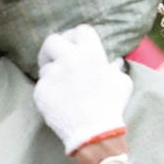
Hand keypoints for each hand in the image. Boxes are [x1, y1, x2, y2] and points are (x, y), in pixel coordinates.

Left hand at [33, 25, 132, 153]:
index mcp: (91, 54)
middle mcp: (70, 60)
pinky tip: (59, 101)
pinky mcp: (41, 91)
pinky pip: (41, 85)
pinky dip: (48, 91)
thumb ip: (115, 69)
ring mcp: (53, 75)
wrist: (93, 132)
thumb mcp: (122, 83)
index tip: (74, 43)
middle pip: (52, 40)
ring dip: (52, 73)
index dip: (76, 36)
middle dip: (52, 48)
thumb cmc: (111, 107)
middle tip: (54, 58)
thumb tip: (114, 62)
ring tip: (63, 87)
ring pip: (45, 66)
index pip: (80, 30)